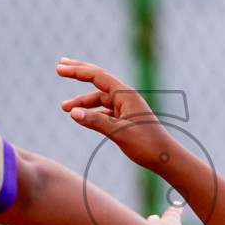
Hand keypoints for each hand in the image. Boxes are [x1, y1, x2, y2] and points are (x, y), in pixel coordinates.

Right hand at [58, 59, 173, 172]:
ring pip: (99, 99)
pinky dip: (91, 112)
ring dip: (81, 102)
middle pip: (98, 80)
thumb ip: (95, 121)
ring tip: (63, 108)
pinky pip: (104, 111)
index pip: (97, 76)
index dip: (77, 71)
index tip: (59, 68)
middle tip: (59, 66)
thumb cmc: (147, 145)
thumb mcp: (119, 133)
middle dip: (79, 73)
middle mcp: (125, 97)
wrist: (165, 158)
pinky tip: (80, 117)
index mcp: (125, 95)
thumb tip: (72, 113)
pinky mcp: (125, 119)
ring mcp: (125, 107)